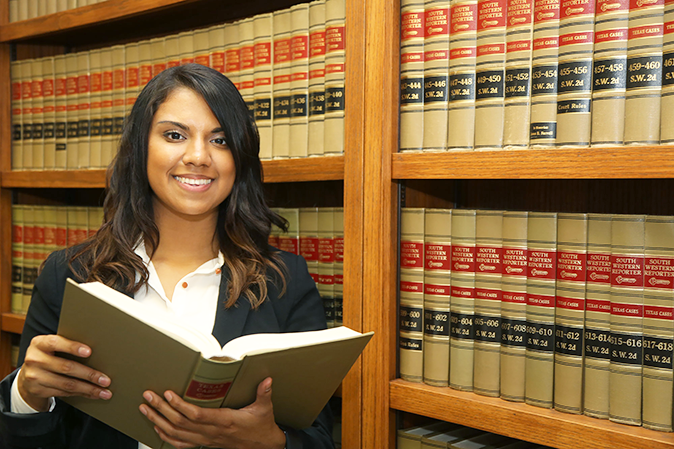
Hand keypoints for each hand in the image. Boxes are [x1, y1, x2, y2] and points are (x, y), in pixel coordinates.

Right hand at [17, 334, 111, 410]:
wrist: (27, 374)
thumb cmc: (48, 355)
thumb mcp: (51, 346)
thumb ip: (66, 344)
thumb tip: (97, 350)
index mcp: (40, 343)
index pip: (56, 343)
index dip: (73, 347)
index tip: (89, 352)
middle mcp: (35, 360)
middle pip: (66, 367)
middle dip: (89, 375)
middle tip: (106, 380)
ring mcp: (35, 377)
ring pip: (67, 384)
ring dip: (89, 389)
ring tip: (104, 392)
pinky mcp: (38, 391)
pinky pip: (64, 393)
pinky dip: (81, 394)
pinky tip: (92, 394)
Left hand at [139, 377, 285, 448]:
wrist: (263, 446)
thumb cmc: (261, 427)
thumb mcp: (265, 409)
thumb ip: (264, 393)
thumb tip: (267, 380)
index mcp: (225, 421)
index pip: (197, 415)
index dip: (180, 406)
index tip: (169, 394)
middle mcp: (212, 432)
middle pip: (181, 423)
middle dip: (162, 410)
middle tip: (149, 397)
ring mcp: (207, 440)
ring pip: (177, 434)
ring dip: (159, 422)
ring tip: (146, 409)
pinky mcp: (205, 444)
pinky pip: (181, 444)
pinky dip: (166, 437)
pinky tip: (157, 428)